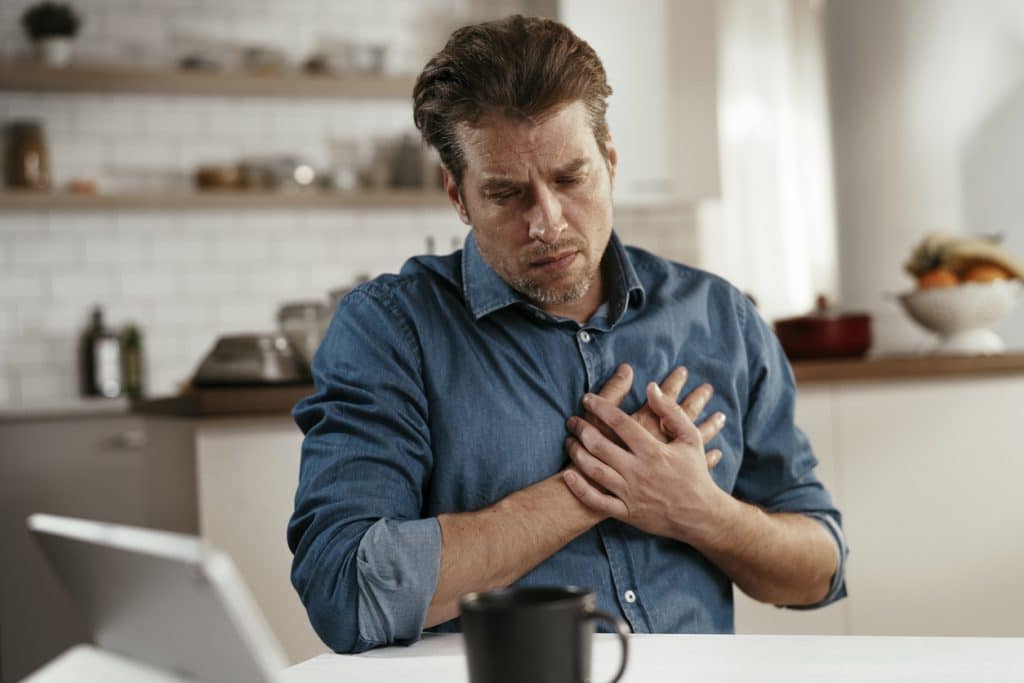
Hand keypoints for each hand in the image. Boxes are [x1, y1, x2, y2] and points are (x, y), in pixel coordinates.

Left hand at [563, 381, 729, 543]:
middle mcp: (638, 470)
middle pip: (601, 444)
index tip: (587, 398)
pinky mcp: (626, 512)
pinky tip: (568, 475)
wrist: (701, 516)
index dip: (600, 407)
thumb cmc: (695, 473)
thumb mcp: (690, 438)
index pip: (619, 422)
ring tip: (568, 441)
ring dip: (577, 454)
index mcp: (653, 450)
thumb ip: (671, 411)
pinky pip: (597, 501)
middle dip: (582, 429)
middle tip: (571, 420)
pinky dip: (580, 489)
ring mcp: (630, 493)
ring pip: (595, 471)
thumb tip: (651, 387)